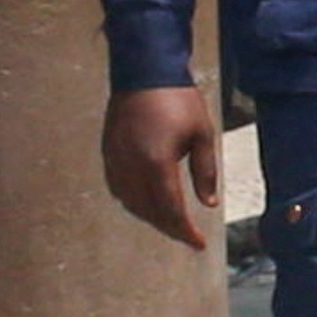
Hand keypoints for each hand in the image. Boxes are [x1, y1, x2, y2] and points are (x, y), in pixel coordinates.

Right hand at [101, 85, 222, 252]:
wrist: (144, 72)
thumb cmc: (178, 100)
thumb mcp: (203, 134)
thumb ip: (205, 172)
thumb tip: (208, 203)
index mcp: (156, 164)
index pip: (170, 209)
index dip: (184, 231)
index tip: (198, 244)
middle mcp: (131, 167)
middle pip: (148, 211)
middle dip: (169, 227)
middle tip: (187, 236)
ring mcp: (115, 160)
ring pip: (130, 203)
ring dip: (150, 216)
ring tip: (171, 221)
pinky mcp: (108, 152)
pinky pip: (119, 188)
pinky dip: (134, 201)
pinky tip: (147, 201)